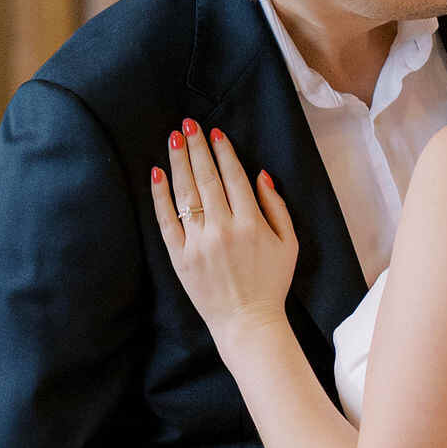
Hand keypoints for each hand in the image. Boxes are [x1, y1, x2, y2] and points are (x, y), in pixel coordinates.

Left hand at [151, 121, 296, 341]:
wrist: (247, 323)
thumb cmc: (271, 284)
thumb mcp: (289, 244)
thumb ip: (276, 206)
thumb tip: (260, 175)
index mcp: (250, 223)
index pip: (233, 177)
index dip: (223, 152)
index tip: (214, 134)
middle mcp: (222, 228)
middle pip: (206, 178)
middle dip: (196, 147)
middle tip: (188, 124)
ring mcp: (198, 242)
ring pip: (185, 193)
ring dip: (179, 162)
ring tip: (174, 139)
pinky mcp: (180, 256)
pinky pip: (166, 220)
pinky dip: (160, 195)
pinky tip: (158, 173)